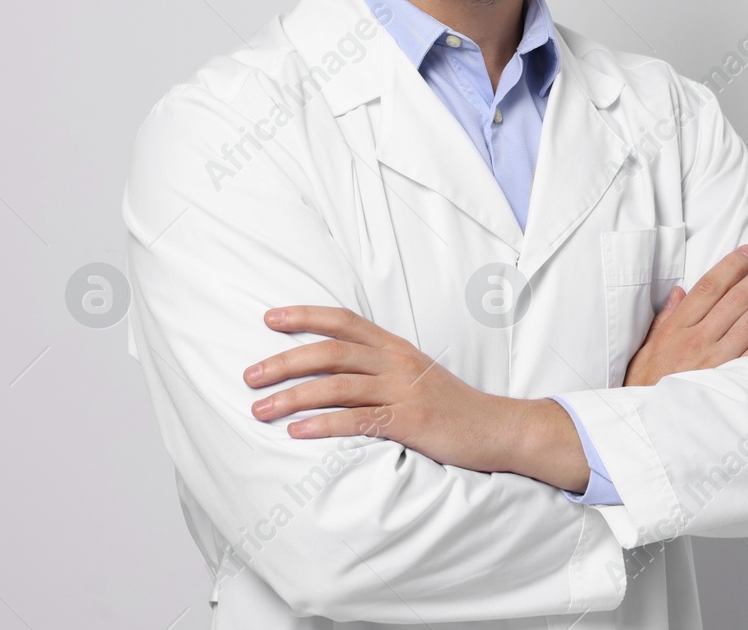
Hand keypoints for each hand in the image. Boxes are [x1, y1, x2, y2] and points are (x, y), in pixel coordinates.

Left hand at [244, 306, 519, 475]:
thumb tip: (336, 369)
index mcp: (396, 347)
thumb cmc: (453, 406)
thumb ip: (380, 367)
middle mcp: (397, 362)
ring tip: (260, 410)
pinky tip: (297, 432)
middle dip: (284, 360)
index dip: (304, 316)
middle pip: (330, 352)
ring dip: (293, 396)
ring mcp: (404, 391)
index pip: (344, 321)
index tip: (269, 318)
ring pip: (337, 386)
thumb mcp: (416, 374)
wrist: (498, 427)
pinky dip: (323, 425)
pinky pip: (358, 421)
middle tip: (249, 376)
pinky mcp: (410, 421)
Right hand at [624, 244, 747, 386]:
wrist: (652, 429)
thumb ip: (665, 319)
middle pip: (737, 299)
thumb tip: (681, 293)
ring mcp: (718, 361)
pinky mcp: (734, 380)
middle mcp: (699, 341)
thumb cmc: (647, 390)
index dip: (732, 265)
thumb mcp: (645, 350)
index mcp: (677, 330)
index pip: (709, 287)